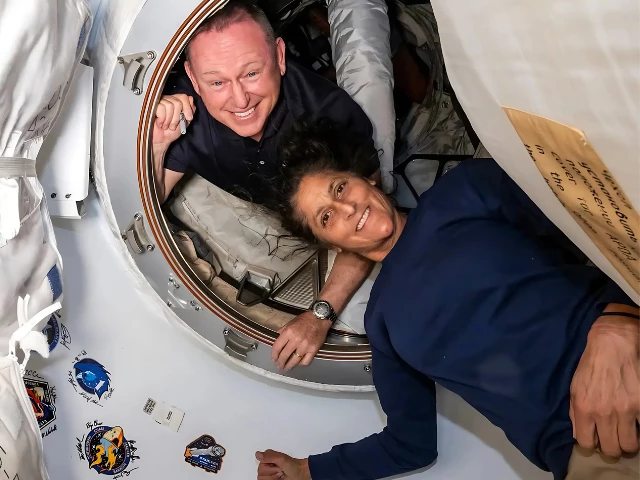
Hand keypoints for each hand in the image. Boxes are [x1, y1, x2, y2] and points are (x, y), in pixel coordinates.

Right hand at [152, 94, 194, 147]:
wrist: (162, 140)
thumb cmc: (172, 131)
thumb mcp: (185, 121)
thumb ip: (190, 111)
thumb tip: (191, 100)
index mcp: (176, 102)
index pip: (184, 97)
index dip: (188, 108)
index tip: (188, 118)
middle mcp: (168, 100)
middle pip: (178, 102)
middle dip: (177, 117)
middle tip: (173, 125)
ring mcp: (159, 102)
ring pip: (170, 105)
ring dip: (169, 120)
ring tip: (166, 125)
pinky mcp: (152, 106)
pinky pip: (161, 108)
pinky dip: (162, 119)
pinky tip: (160, 123)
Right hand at [256, 450, 310, 479]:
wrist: (301, 473)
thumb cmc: (294, 466)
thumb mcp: (282, 459)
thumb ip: (269, 456)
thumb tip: (258, 454)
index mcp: (266, 459)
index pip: (259, 466)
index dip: (269, 468)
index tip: (276, 465)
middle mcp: (266, 466)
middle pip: (260, 475)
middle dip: (272, 473)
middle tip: (280, 470)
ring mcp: (269, 474)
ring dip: (274, 478)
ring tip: (281, 474)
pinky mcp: (271, 479)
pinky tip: (279, 479)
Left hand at [271, 311, 330, 369]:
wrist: (320, 318)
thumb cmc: (304, 319)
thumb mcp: (290, 322)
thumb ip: (282, 331)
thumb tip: (276, 337)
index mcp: (288, 332)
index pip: (277, 347)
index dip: (274, 355)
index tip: (273, 359)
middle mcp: (296, 340)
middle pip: (284, 355)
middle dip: (280, 363)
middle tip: (279, 366)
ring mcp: (305, 346)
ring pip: (294, 360)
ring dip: (289, 366)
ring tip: (287, 368)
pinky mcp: (313, 350)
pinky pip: (306, 361)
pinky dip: (301, 364)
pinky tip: (298, 364)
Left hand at [570, 313, 639, 456]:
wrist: (612, 344)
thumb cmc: (590, 365)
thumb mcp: (574, 387)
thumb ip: (575, 412)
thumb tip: (578, 433)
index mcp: (584, 408)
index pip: (586, 443)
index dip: (591, 444)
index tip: (595, 439)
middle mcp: (604, 413)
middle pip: (611, 450)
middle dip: (611, 447)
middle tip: (613, 438)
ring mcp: (626, 411)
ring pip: (630, 445)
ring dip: (627, 441)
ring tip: (626, 432)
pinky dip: (639, 428)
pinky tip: (635, 421)